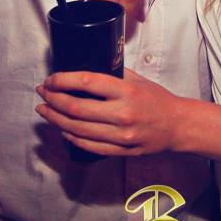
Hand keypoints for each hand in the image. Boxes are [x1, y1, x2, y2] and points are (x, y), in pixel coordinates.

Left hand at [36, 69, 180, 155]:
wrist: (178, 126)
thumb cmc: (157, 99)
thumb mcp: (137, 79)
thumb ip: (112, 74)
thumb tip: (83, 69)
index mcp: (126, 91)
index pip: (86, 82)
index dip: (63, 80)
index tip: (51, 79)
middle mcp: (122, 113)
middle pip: (76, 108)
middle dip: (53, 100)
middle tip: (42, 93)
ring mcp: (121, 135)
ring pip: (78, 129)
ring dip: (56, 119)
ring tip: (45, 110)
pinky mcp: (121, 150)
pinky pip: (89, 146)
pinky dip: (72, 137)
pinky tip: (62, 130)